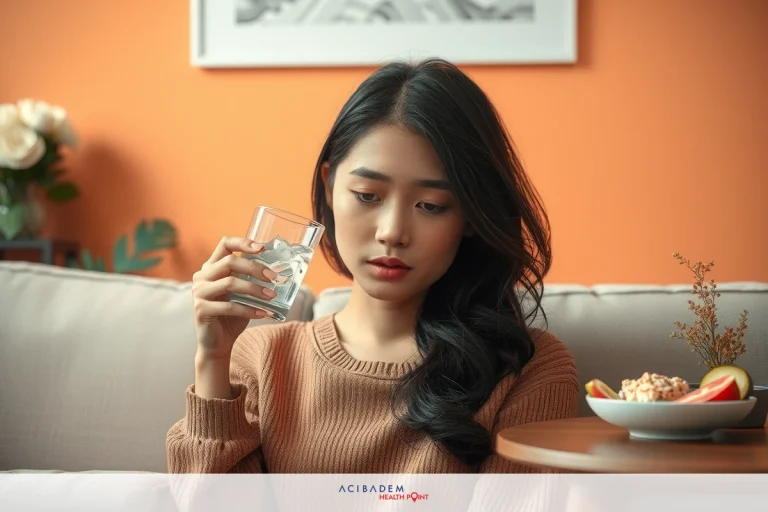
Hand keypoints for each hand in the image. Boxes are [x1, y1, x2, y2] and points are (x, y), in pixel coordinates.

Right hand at [192, 236, 277, 360]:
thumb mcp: (242, 292)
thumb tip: (278, 269)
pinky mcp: (201, 310)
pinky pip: (228, 306)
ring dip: (254, 289)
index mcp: (211, 267)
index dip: (243, 242)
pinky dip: (249, 310)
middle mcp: (202, 276)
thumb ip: (251, 278)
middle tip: (274, 278)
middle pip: (229, 262)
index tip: (262, 247)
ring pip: (230, 283)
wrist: (218, 343)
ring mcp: (199, 292)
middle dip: (255, 268)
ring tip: (272, 297)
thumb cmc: (233, 315)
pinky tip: (263, 313)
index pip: (224, 244)